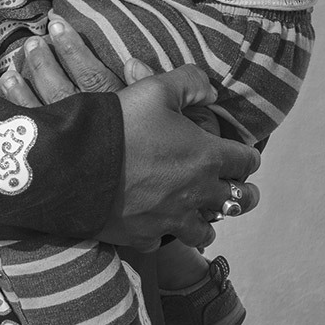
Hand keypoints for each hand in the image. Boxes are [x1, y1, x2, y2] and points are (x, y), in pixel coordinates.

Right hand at [0, 17, 258, 250]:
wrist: (75, 165)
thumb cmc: (120, 124)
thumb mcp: (155, 89)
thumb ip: (190, 83)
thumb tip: (211, 92)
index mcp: (206, 157)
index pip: (247, 161)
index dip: (249, 158)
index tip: (246, 157)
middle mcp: (197, 193)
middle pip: (238, 202)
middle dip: (243, 195)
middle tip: (241, 191)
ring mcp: (171, 219)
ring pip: (205, 232)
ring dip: (207, 221)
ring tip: (202, 215)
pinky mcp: (144, 235)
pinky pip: (162, 241)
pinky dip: (162, 233)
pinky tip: (156, 225)